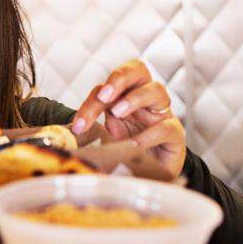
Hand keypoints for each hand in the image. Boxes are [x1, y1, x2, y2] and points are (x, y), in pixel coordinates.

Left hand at [71, 59, 185, 180]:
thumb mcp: (106, 137)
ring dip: (135, 98)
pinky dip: (150, 133)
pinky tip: (135, 143)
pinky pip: (166, 126)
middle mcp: (145, 100)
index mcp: (125, 96)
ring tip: (118, 113)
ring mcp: (162, 114)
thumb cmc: (128, 150)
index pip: (108, 86)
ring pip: (157, 90)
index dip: (92, 100)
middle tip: (104, 96)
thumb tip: (67, 134)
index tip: (79, 124)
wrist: (154, 173)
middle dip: (119, 78)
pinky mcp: (175, 134)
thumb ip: (92, 129)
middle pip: (138, 70)